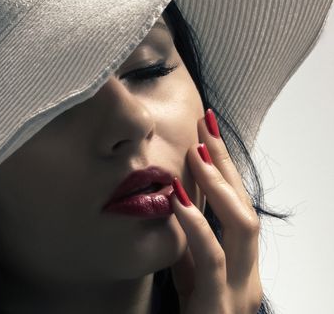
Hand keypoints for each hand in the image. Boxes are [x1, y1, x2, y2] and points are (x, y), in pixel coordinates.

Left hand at [169, 110, 262, 313]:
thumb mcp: (190, 274)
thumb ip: (190, 243)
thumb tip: (178, 203)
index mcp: (240, 263)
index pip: (237, 206)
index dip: (226, 168)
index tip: (207, 132)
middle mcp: (247, 273)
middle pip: (245, 206)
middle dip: (226, 165)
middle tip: (205, 127)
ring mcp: (238, 289)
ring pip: (242, 226)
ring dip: (219, 186)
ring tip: (195, 153)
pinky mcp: (218, 304)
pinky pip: (212, 258)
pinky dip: (195, 225)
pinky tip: (177, 199)